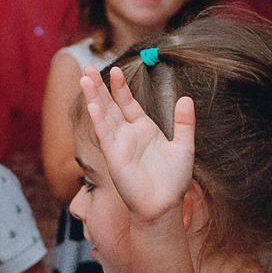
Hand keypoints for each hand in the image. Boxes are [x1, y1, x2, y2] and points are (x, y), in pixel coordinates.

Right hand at [84, 68, 192, 228]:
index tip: (115, 70)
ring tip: (84, 78)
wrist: (164, 205)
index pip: (127, 102)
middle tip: (88, 67)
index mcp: (144, 129)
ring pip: (103, 115)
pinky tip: (92, 105)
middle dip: (99, 87)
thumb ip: (184, 122)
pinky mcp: (114, 156)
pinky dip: (98, 119)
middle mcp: (128, 134)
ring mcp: (119, 144)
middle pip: (110, 105)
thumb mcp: (184, 146)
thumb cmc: (174, 180)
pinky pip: (105, 134)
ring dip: (94, 97)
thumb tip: (186, 99)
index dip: (120, 87)